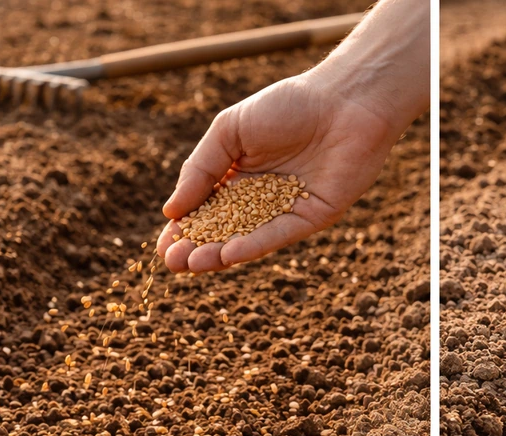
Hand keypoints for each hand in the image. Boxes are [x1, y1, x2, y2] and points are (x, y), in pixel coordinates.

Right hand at [156, 72, 401, 273]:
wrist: (344, 101)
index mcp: (238, 176)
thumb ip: (201, 169)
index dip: (184, 230)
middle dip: (196, 249)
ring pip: (248, 239)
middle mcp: (262, 198)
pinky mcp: (313, 217)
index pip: (205, 211)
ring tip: (193, 264)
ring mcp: (287, 210)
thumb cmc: (287, 106)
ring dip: (220, 254)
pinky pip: (279, 235)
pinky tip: (229, 254)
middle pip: (223, 231)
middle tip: (172, 263)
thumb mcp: (230, 131)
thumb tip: (171, 210)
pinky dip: (254, 245)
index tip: (161, 248)